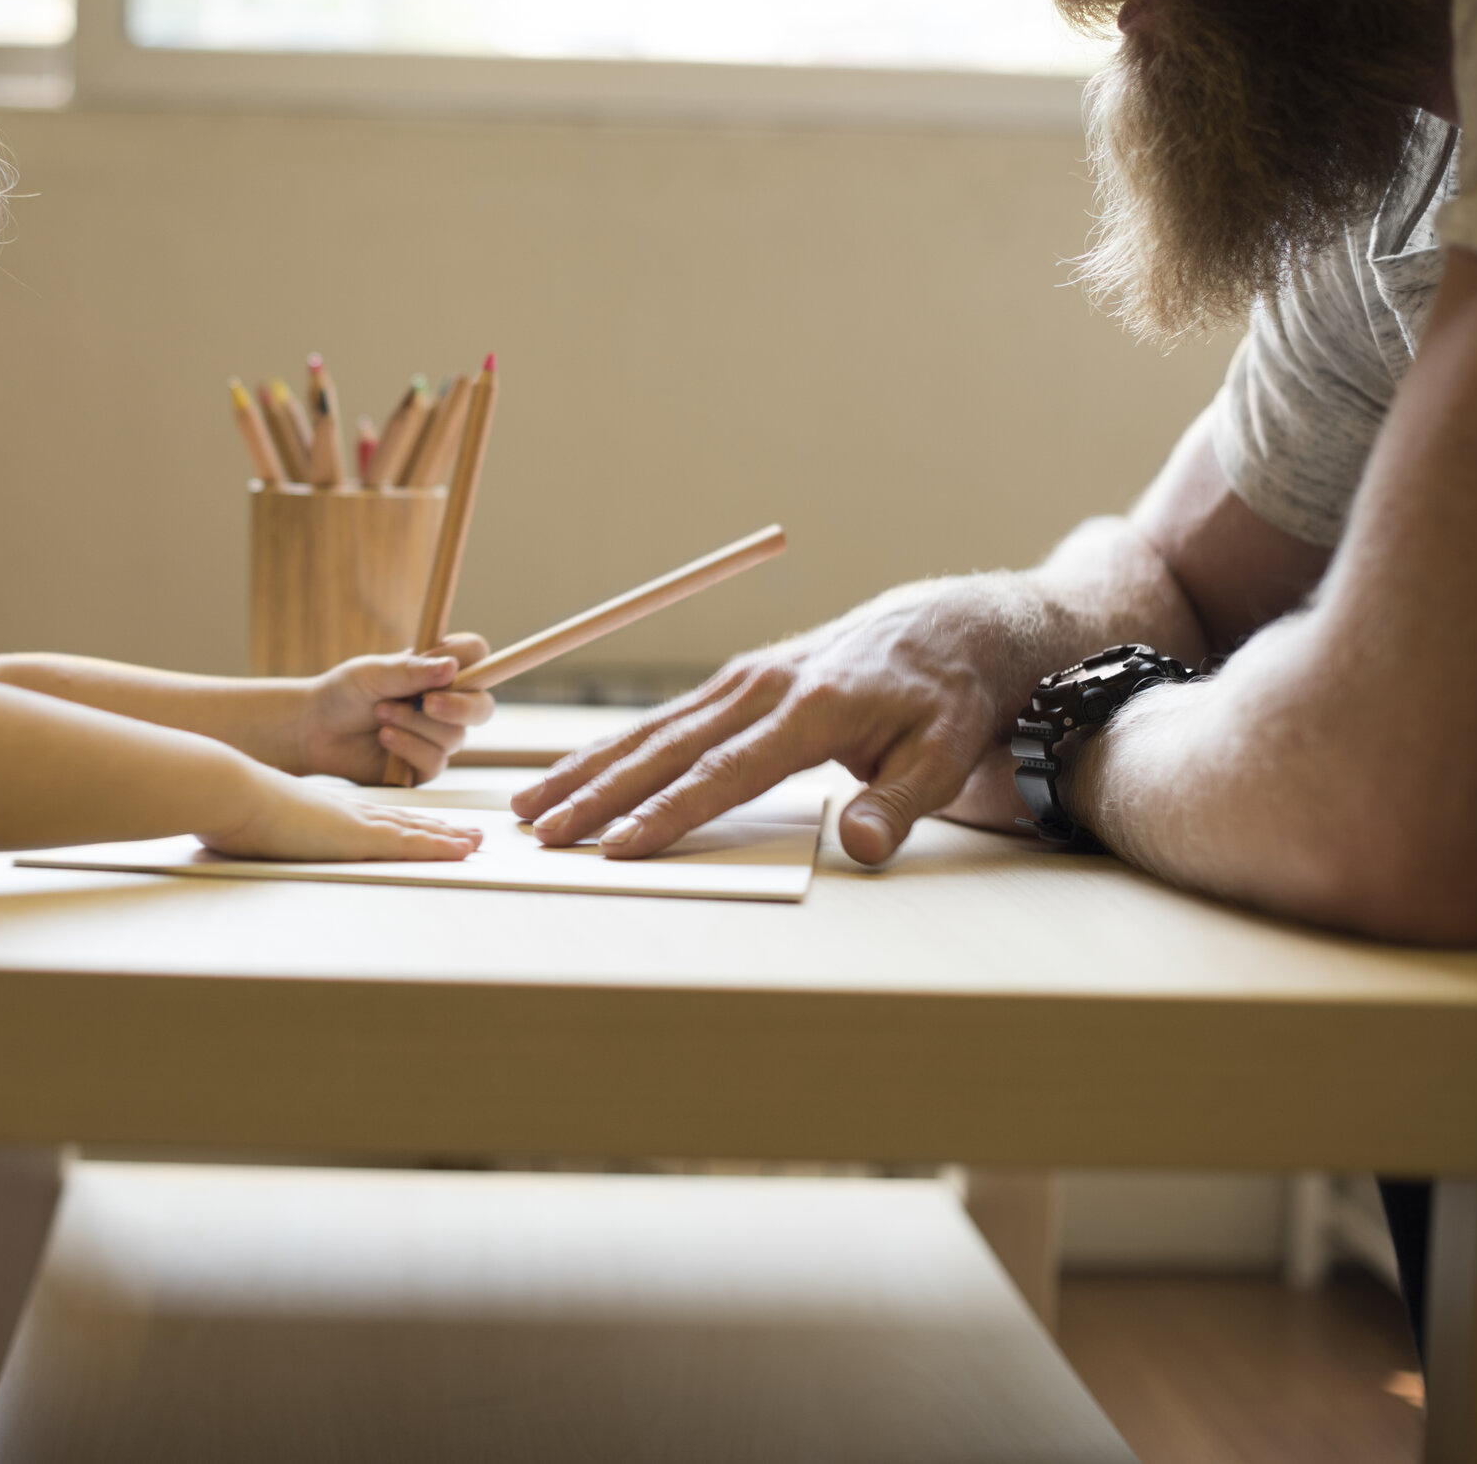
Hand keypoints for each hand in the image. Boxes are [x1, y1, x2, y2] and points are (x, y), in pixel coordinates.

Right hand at [199, 767, 485, 861]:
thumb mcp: (259, 824)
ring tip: (475, 841)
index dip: (407, 825)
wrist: (233, 792)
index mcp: (329, 815)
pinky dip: (438, 847)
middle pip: (405, 823)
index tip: (427, 829)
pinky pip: (409, 844)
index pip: (378, 820)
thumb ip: (267, 831)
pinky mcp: (358, 836)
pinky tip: (461, 850)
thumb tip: (248, 837)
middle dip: (439, 831)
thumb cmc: (236, 810)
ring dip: (448, 838)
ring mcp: (357, 824)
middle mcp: (350, 816)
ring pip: (415, 831)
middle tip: (469, 834)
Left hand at [298, 634, 496, 784]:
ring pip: (454, 736)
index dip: (468, 657)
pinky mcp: (425, 767)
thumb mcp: (373, 673)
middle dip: (459, 706)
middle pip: (483, 706)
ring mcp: (438, 737)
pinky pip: (435, 761)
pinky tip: (385, 737)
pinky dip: (408, 747)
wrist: (315, 731)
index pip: (477, 656)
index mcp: (439, 671)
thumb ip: (411, 671)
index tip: (440, 661)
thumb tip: (451, 667)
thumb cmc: (344, 693)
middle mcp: (446, 704)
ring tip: (381, 714)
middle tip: (428, 702)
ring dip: (415, 724)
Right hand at [509, 579, 1035, 865]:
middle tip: (544, 832)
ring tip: (530, 806)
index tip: (621, 846)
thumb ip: (900, 803)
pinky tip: (573, 775)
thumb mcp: (946, 753)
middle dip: (600, 793)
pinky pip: (663, 720)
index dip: (671, 812)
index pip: (726, 771)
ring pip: (652, 729)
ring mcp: (744, 680)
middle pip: (667, 748)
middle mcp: (764, 686)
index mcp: (812, 707)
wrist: (946, 628)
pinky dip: (612, 749)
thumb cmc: (946, 698)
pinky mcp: (736, 684)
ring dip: (588, 767)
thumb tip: (861, 847)